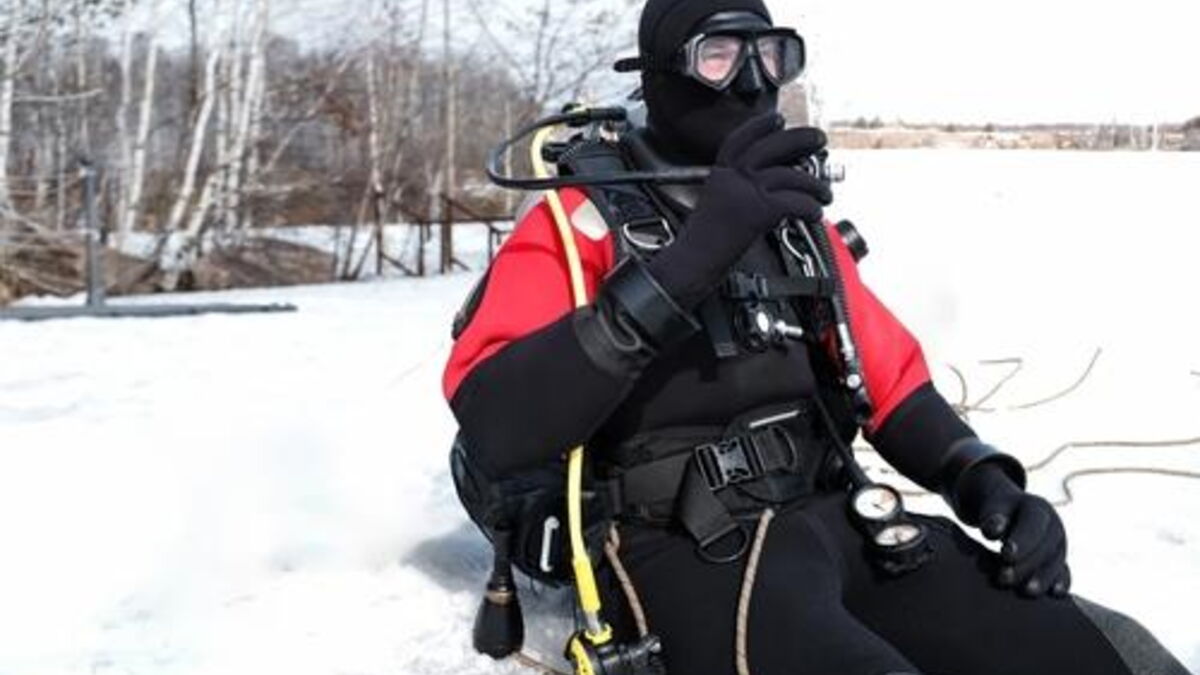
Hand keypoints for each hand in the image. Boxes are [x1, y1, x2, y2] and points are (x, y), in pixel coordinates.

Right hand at [647, 113, 832, 309]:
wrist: (691, 263)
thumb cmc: (704, 243)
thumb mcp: (717, 204)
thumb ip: (739, 189)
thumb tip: (776, 182)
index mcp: (720, 174)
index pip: (741, 138)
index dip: (761, 126)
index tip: (779, 119)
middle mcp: (732, 178)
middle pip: (771, 147)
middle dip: (800, 139)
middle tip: (818, 138)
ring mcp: (744, 193)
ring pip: (790, 175)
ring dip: (815, 184)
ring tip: (824, 193)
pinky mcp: (757, 212)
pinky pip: (794, 202)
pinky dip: (811, 207)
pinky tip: (815, 213)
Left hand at [959, 463, 1070, 598]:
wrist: (1009, 513)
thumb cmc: (997, 513)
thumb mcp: (992, 510)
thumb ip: (992, 520)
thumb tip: (994, 530)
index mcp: (1037, 508)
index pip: (1032, 526)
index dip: (1022, 541)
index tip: (1006, 555)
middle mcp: (1053, 526)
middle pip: (1045, 547)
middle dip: (1027, 564)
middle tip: (1004, 578)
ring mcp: (1060, 544)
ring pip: (1056, 562)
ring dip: (1043, 578)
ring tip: (1026, 591)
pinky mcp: (1060, 560)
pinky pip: (1065, 572)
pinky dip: (1061, 582)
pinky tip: (1055, 593)